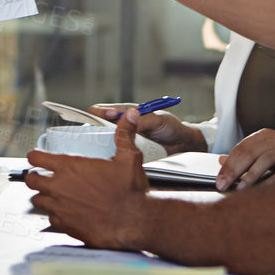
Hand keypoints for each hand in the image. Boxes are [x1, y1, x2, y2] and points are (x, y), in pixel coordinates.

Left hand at [25, 110, 152, 249]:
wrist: (136, 222)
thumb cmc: (130, 192)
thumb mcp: (128, 157)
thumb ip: (124, 134)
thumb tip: (130, 116)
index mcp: (70, 168)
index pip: (37, 158)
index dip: (35, 156)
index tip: (37, 157)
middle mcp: (60, 188)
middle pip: (32, 180)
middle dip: (35, 177)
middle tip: (42, 177)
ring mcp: (61, 208)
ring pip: (38, 201)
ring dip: (43, 196)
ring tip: (53, 195)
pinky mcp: (66, 227)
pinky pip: (52, 219)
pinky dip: (56, 215)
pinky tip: (66, 212)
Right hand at [89, 104, 207, 152]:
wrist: (181, 144)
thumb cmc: (171, 127)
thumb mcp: (158, 120)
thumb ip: (143, 119)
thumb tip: (127, 117)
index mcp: (124, 112)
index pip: (100, 111)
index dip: (96, 116)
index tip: (101, 122)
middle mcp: (120, 125)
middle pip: (97, 128)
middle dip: (93, 134)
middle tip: (96, 142)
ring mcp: (122, 139)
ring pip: (103, 143)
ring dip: (101, 148)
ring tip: (103, 154)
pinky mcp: (126, 152)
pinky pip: (114, 154)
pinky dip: (111, 157)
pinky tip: (112, 162)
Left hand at [216, 130, 274, 190]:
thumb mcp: (267, 148)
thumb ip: (246, 154)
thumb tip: (221, 160)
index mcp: (264, 136)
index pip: (240, 148)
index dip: (228, 164)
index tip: (218, 179)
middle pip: (249, 153)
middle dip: (233, 171)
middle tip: (223, 185)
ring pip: (264, 160)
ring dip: (250, 176)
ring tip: (239, 189)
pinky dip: (271, 181)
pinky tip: (262, 191)